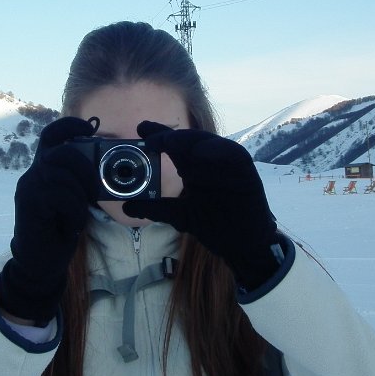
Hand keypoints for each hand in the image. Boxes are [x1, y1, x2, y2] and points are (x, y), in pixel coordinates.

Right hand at [0, 117, 97, 322]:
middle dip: (84, 166)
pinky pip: (58, 195)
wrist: (41, 262)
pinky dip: (74, 209)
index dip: (69, 125)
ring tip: (81, 213)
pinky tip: (73, 224)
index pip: (51, 135)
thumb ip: (82, 181)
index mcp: (44, 168)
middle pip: (59, 151)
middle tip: (96, 188)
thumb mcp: (76, 199)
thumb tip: (107, 167)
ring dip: (79, 194)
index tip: (89, 128)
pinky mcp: (28, 204)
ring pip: (60, 174)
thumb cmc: (61, 228)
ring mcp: (28, 188)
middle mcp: (33, 173)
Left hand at [123, 121, 279, 290]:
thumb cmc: (215, 224)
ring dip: (190, 141)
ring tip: (170, 141)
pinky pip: (234, 157)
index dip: (158, 135)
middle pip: (190, 141)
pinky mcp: (247, 173)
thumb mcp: (181, 215)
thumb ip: (157, 209)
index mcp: (193, 168)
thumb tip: (127, 207)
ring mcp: (229, 166)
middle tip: (153, 138)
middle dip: (170, 137)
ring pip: (211, 144)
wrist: (242, 245)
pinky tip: (201, 154)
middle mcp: (210, 162)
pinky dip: (218, 153)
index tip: (141, 129)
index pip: (174, 147)